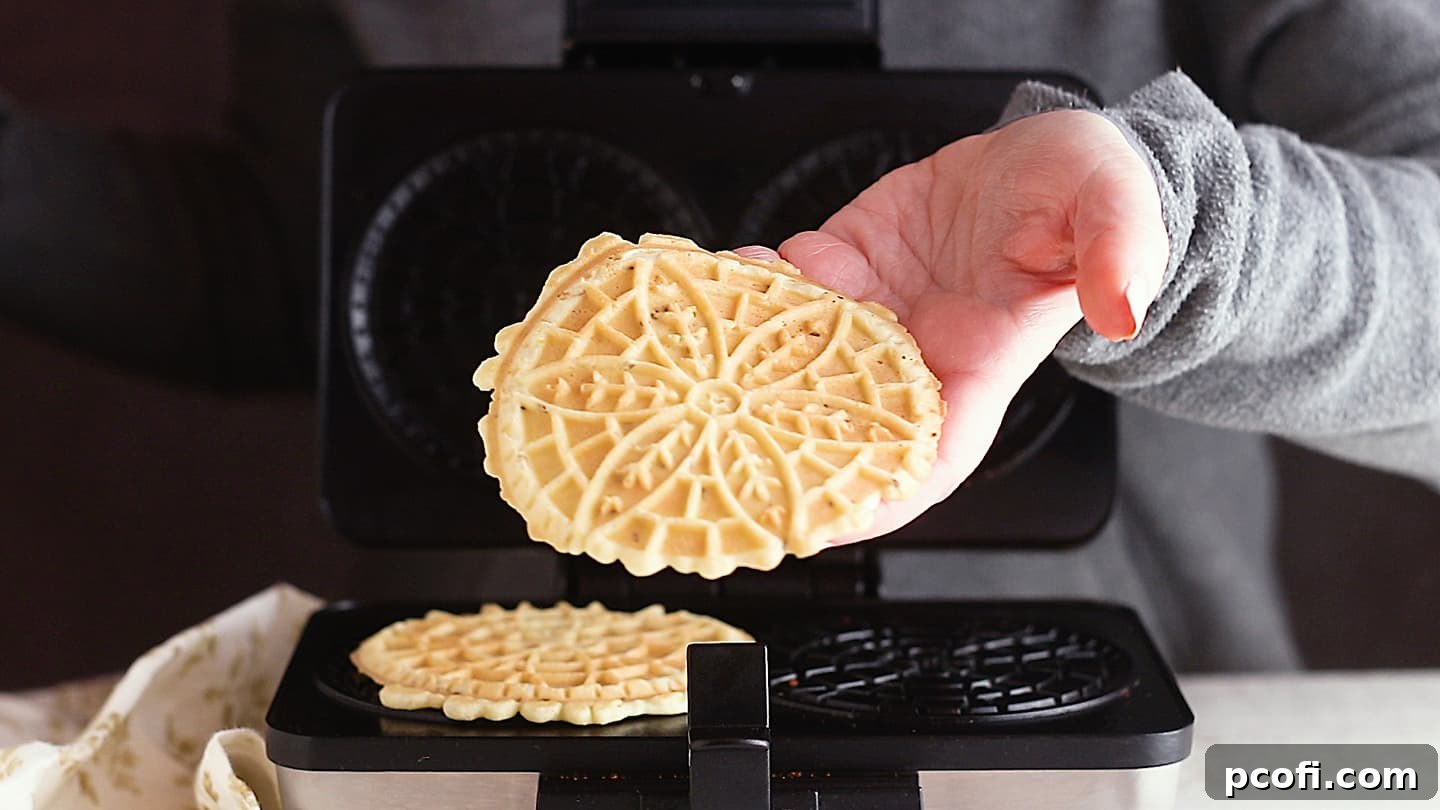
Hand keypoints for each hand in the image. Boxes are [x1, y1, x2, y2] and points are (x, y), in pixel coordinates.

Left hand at [736, 109, 1166, 542]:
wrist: (1041, 148)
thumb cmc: (1082, 189)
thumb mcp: (1118, 205)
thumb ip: (1119, 252)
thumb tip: (1123, 305)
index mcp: (982, 362)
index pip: (929, 454)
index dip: (880, 494)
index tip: (828, 521)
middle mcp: (915, 350)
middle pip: (842, 425)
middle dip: (784, 451)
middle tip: (722, 455)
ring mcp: (870, 311)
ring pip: (794, 357)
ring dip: (744, 365)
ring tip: (696, 365)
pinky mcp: (840, 264)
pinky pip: (782, 287)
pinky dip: (745, 286)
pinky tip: (718, 278)